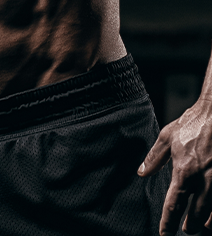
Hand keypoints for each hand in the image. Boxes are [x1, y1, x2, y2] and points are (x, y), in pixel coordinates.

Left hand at [139, 99, 211, 234]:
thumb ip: (154, 157)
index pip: (174, 205)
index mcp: (184, 172)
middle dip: (189, 224)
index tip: (165, 232)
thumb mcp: (167, 137)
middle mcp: (203, 181)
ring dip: (206, 221)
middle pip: (195, 213)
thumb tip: (142, 172)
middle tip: (185, 230)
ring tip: (201, 227)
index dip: (168, 221)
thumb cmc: (193, 123)